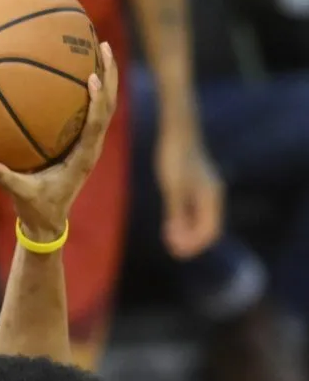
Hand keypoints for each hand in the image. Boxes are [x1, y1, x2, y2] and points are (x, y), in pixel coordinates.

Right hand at [0, 41, 118, 243]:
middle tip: (101, 46)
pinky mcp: (84, 143)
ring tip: (98, 49)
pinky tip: (80, 72)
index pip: (96, 124)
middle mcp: (92, 148)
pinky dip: (92, 90)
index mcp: (82, 158)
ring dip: (106, 77)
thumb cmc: (36, 208)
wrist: (49, 222)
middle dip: (109, 75)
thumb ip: (3, 178)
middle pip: (109, 106)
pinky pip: (93, 112)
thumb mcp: (19, 194)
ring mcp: (91, 145)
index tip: (92, 78)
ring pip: (106, 106)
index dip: (97, 101)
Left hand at [154, 124, 222, 258]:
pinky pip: (193, 213)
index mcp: (212, 197)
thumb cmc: (175, 157)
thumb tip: (178, 236)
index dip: (194, 245)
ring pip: (200, 223)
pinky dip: (184, 223)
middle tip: (170, 247)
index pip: (210, 232)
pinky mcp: (195, 188)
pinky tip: (169, 225)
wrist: (177, 132)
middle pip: (207, 230)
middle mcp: (212, 196)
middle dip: (191, 242)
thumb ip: (176, 213)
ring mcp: (205, 192)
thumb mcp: (173, 188)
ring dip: (187, 234)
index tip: (174, 249)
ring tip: (168, 238)